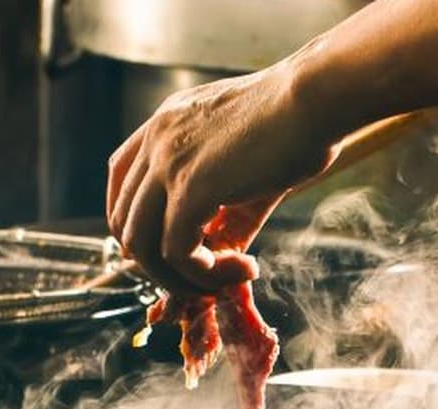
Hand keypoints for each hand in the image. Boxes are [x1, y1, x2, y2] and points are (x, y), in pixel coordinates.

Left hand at [105, 65, 340, 292]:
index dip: (135, 223)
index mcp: (166, 122)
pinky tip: (243, 269)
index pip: (120, 178)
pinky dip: (204, 275)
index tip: (165, 250)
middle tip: (203, 277)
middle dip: (156, 262)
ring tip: (225, 281)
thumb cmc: (298, 122)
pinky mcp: (191, 188)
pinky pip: (177, 253)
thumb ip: (229, 212)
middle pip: (123, 219)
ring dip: (180, 278)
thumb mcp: (249, 166)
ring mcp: (168, 162)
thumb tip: (225, 259)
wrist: (317, 99)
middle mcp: (157, 138)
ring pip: (141, 244)